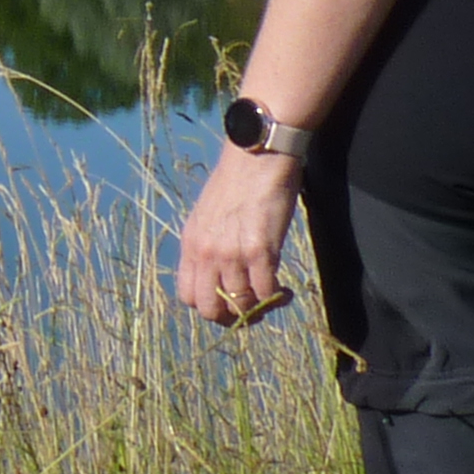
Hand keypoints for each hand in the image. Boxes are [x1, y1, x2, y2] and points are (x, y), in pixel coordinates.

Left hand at [178, 144, 303, 326]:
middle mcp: (206, 252)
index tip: (228, 304)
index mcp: (191, 243)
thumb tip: (219, 274)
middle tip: (252, 310)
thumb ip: (210, 243)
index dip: (209, 307)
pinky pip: (266, 293)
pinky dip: (277, 298)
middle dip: (232, 317)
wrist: (257, 155)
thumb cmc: (238, 182)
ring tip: (274, 297)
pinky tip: (285, 291)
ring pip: (241, 305)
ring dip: (260, 308)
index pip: (188, 295)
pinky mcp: (259, 250)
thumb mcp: (209, 214)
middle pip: (210, 309)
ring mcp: (231, 253)